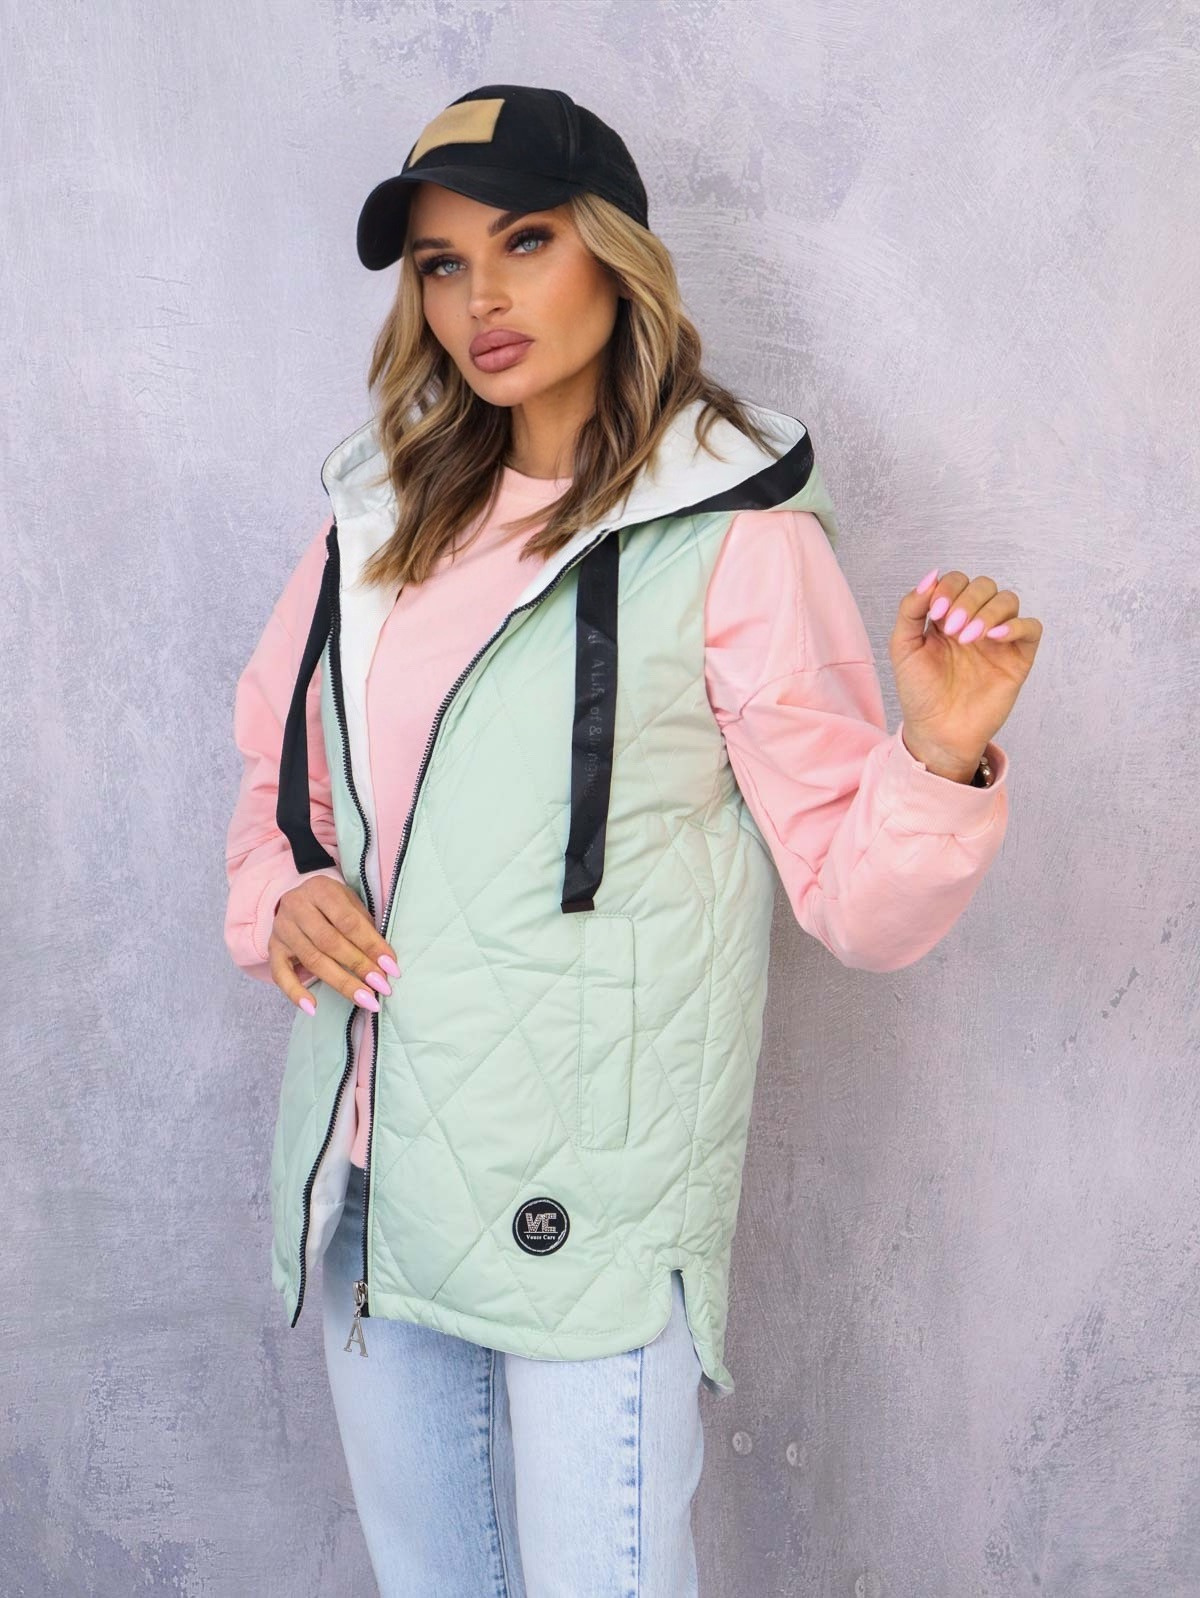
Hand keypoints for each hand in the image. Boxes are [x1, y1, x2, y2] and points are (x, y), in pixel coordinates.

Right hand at [269, 875, 399, 1015]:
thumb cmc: (333, 905)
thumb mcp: (351, 903)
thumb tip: (385, 963)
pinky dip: (295, 993)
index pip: (349, 921)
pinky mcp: (273, 948)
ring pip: (313, 960)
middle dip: (359, 966)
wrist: (299, 898)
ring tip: (365, 999)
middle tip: (382, 987)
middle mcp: (297, 907)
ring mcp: (282, 929)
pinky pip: (280, 974)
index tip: (392, 968)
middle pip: (330, 942)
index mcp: (320, 890)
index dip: (372, 945)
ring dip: (342, 983)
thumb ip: (365, 928)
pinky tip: (313, 1008)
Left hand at [888, 566, 1042, 780]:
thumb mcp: (903, 646)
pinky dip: (1017, 625)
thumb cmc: (919, 693)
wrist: (937, 732)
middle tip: (953, 630)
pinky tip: (995, 637)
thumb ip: (911, 609)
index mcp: (948, 617)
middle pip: (984, 586)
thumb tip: (930, 576)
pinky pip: (1031, 628)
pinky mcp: (1018, 658)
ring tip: (969, 638)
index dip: (949, 588)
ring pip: (1008, 600)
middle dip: (968, 601)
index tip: (937, 612)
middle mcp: (975, 622)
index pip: (958, 581)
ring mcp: (998, 639)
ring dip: (988, 611)